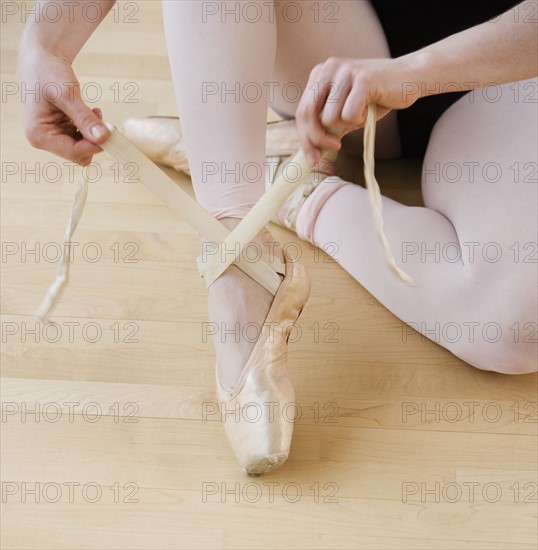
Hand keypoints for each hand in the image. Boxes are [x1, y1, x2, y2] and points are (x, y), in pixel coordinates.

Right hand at [18, 42, 109, 164]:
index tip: (111, 133)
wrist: (41, 58)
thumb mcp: (67, 94)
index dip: (95, 146)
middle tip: (102, 120)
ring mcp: (52, 137)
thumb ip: (84, 118)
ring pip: (83, 148)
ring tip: (94, 112)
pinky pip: (83, 139)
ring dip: (93, 133)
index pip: (74, 152)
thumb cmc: (47, 72)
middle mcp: (43, 140)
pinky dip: (91, 129)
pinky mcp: (61, 132)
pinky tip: (91, 113)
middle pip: (79, 155)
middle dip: (94, 140)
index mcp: (39, 135)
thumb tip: (102, 138)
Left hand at [296, 57, 420, 163]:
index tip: (313, 158)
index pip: (302, 111)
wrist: (409, 78)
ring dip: (346, 125)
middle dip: (318, 138)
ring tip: (361, 113)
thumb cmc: (376, 97)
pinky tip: (369, 109)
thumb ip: (327, 125)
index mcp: (320, 74)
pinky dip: (360, 120)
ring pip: (329, 118)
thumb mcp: (345, 111)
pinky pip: (349, 115)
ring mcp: (345, 71)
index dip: (305, 138)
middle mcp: (329, 68)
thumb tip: (312, 152)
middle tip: (335, 146)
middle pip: (309, 114)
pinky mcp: (363, 79)